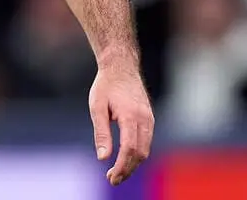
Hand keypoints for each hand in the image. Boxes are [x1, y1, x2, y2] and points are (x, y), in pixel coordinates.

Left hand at [89, 64, 153, 185]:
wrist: (121, 67)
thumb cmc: (106, 86)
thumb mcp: (97, 107)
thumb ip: (101, 133)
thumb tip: (103, 157)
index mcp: (130, 116)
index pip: (129, 149)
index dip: (121, 166)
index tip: (111, 177)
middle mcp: (144, 119)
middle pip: (140, 153)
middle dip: (127, 169)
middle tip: (112, 179)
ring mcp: (149, 119)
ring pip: (146, 149)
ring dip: (133, 164)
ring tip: (117, 172)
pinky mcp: (150, 119)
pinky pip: (146, 141)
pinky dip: (138, 154)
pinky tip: (125, 159)